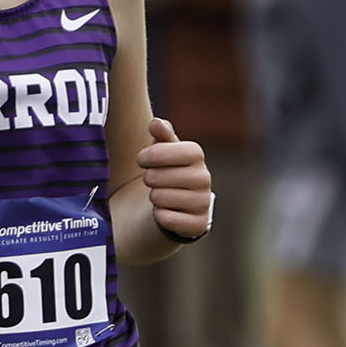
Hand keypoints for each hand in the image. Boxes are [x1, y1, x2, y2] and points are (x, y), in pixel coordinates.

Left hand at [140, 118, 213, 240]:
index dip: (149, 155)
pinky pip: (167, 218)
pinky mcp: (198, 224)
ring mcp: (202, 202)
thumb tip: (155, 123)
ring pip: (160, 198)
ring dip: (154, 197)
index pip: (163, 151)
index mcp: (196, 154)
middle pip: (156, 177)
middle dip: (148, 178)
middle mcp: (204, 178)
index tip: (141, 159)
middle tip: (152, 179)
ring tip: (161, 194)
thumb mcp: (165, 150)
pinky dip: (160, 215)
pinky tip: (166, 210)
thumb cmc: (170, 170)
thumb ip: (161, 135)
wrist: (182, 203)